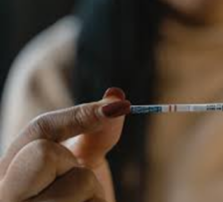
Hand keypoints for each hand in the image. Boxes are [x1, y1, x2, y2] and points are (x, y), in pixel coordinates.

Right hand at [0, 88, 130, 201]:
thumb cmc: (76, 200)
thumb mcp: (80, 163)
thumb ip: (95, 131)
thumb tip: (117, 95)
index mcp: (11, 170)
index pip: (38, 129)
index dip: (80, 114)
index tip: (120, 106)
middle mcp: (5, 191)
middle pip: (44, 151)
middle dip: (76, 168)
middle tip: (78, 187)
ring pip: (78, 182)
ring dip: (93, 195)